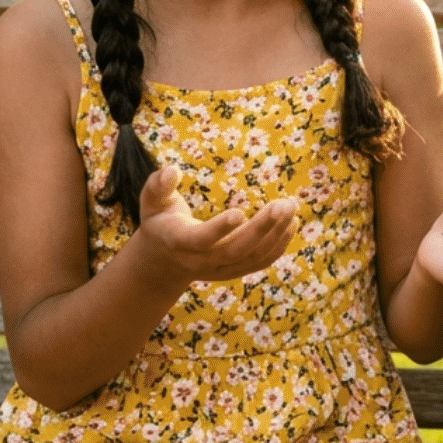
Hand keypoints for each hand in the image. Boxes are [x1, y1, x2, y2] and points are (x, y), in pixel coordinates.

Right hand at [130, 167, 297, 285]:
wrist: (162, 262)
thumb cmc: (159, 221)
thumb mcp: (151, 201)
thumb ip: (158, 185)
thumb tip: (172, 170)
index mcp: (179, 242)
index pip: (201, 239)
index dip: (219, 229)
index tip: (240, 212)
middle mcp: (201, 261)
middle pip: (235, 250)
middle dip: (262, 228)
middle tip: (284, 204)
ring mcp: (219, 269)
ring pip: (251, 257)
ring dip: (275, 235)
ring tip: (291, 208)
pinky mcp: (233, 271)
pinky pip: (259, 262)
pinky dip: (278, 246)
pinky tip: (291, 224)